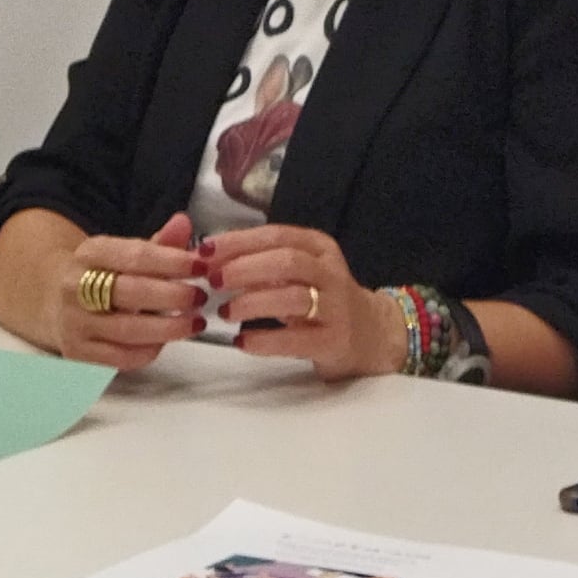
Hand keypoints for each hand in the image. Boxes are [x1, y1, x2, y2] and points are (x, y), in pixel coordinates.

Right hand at [38, 212, 208, 371]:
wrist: (53, 300)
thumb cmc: (101, 275)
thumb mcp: (124, 252)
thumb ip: (159, 242)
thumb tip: (183, 223)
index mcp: (90, 253)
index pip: (136, 256)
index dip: (173, 262)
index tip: (200, 267)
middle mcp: (76, 286)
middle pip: (132, 293)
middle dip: (174, 296)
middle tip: (200, 296)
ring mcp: (74, 322)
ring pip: (129, 330)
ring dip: (169, 328)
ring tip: (194, 321)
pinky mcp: (77, 353)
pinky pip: (121, 358)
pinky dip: (150, 351)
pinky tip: (167, 340)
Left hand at [198, 222, 402, 381]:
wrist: (372, 335)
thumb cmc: (323, 300)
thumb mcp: (299, 273)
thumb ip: (263, 265)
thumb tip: (212, 261)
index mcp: (319, 247)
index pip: (276, 235)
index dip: (238, 241)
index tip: (205, 250)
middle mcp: (330, 272)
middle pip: (286, 261)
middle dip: (244, 267)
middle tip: (213, 281)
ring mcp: (336, 307)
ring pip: (292, 296)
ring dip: (252, 301)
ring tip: (224, 312)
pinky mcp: (334, 341)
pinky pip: (295, 339)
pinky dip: (263, 340)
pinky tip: (241, 342)